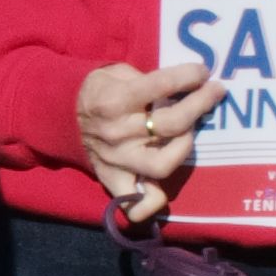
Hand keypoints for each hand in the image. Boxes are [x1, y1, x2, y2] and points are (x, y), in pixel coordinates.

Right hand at [75, 54, 216, 216]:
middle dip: (201, 103)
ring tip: (188, 133)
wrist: (61, 114)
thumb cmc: (98, 90)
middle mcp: (117, 132)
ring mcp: (116, 159)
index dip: (190, 76)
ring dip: (185, 147)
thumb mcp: (116, 72)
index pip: (162, 85)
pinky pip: (135, 203)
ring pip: (163, 164)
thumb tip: (182, 87)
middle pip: (172, 123)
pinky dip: (151, 203)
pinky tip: (163, 190)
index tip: (203, 72)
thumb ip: (146, 80)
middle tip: (214, 92)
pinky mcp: (113, 179)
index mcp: (114, 100)